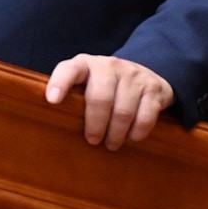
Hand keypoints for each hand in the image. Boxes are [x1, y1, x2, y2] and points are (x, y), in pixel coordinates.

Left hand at [44, 54, 176, 149]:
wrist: (143, 73)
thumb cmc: (103, 85)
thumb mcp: (85, 82)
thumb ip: (72, 95)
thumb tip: (53, 122)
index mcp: (85, 64)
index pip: (69, 70)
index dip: (60, 84)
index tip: (52, 101)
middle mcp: (109, 65)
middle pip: (100, 98)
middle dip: (95, 124)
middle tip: (92, 141)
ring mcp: (134, 75)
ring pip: (123, 110)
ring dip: (116, 133)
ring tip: (111, 144)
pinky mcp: (154, 88)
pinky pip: (146, 116)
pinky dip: (137, 132)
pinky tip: (131, 138)